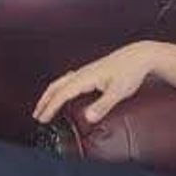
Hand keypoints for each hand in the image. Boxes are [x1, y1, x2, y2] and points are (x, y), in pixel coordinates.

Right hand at [32, 41, 159, 123]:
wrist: (139, 56)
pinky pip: (68, 80)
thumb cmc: (130, 72)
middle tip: (36, 115)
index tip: (41, 119)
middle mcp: (81, 73)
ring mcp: (85, 71)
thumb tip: (88, 118)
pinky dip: (60, 89)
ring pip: (61, 82)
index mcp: (84, 78)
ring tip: (45, 106)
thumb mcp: (118, 92)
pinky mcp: (91, 72)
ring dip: (50, 94)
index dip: (49, 107)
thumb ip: (102, 105)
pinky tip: (64, 92)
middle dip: (44, 101)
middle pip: (56, 87)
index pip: (61, 94)